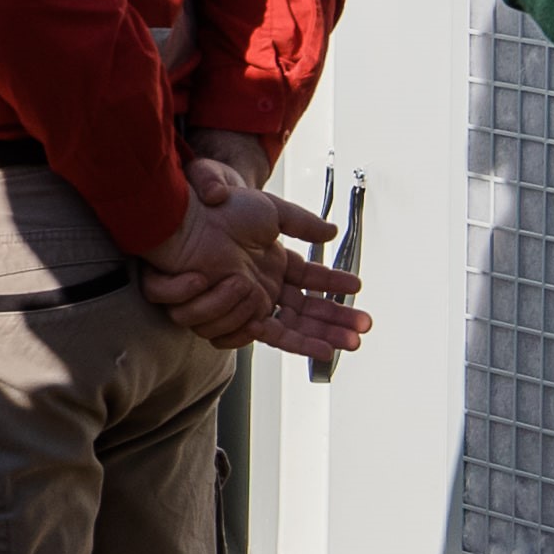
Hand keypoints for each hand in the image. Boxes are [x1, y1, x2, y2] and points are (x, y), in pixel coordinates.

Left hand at [138, 159, 365, 362]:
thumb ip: (301, 222)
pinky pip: (266, 334)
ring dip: (323, 334)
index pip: (311, 278)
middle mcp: (263, 284)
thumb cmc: (223, 208)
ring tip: (350, 341)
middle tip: (364, 327)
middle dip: (337, 319)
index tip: (357, 286)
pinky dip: (294, 340)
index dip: (334, 284)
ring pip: (293, 325)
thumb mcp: (270, 209)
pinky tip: (318, 345)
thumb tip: (331, 232)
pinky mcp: (236, 312)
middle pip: (307, 308)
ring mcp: (250, 299)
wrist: (189, 217)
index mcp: (273, 261)